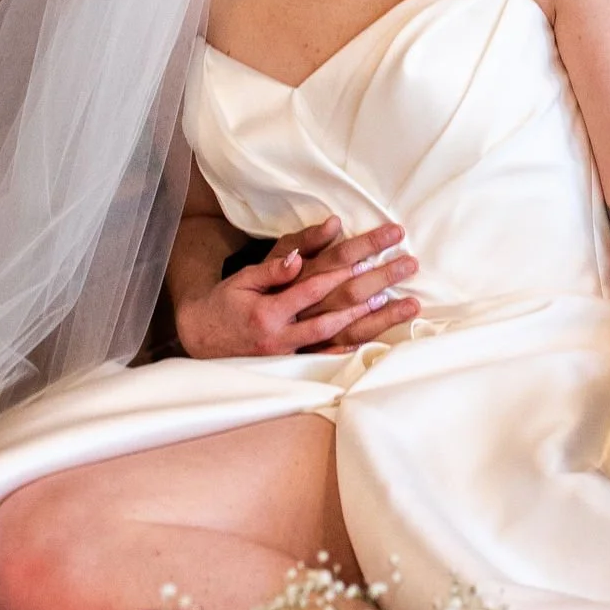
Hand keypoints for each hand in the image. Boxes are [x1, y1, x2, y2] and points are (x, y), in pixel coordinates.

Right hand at [175, 215, 416, 360]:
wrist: (201, 341)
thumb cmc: (226, 303)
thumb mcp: (244, 279)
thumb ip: (275, 267)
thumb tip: (304, 252)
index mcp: (273, 307)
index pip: (321, 280)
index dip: (352, 262)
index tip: (382, 246)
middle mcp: (286, 332)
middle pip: (340, 303)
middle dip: (378, 282)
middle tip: (408, 264)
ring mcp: (293, 352)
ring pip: (343, 333)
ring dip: (377, 318)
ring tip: (408, 303)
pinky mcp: (295, 364)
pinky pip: (331, 359)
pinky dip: (355, 350)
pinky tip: (381, 339)